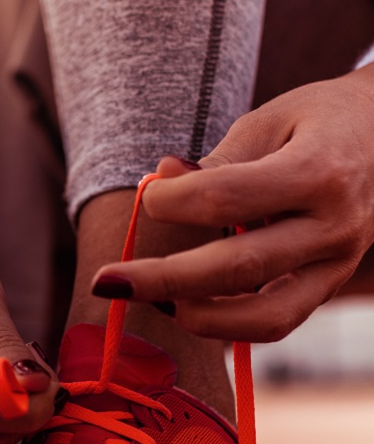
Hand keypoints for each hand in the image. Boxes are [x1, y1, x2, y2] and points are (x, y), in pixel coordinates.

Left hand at [92, 67, 373, 340]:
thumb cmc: (319, 121)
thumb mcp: (271, 120)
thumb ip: (217, 160)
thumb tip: (160, 184)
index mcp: (320, 171)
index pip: (229, 198)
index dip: (173, 203)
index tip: (148, 197)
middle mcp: (335, 226)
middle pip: (240, 266)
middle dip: (164, 278)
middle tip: (106, 281)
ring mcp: (337, 265)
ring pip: (265, 316)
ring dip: (198, 316)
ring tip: (151, 301)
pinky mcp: (329, 287)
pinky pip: (277, 323)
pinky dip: (228, 323)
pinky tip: (187, 307)